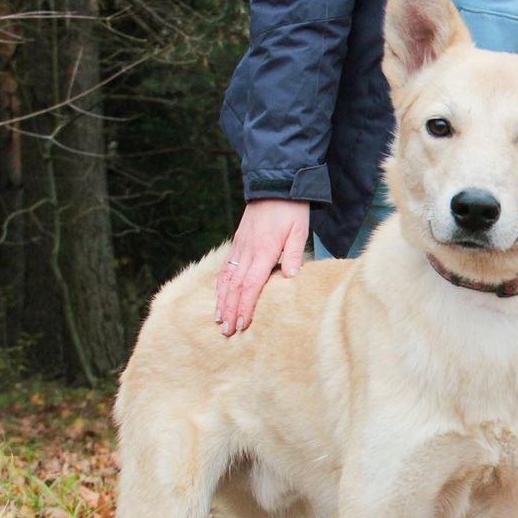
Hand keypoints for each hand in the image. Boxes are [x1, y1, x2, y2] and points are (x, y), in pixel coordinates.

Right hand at [215, 199, 308, 335]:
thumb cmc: (290, 210)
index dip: (245, 307)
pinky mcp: (238, 243)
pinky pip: (225, 268)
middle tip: (227, 331)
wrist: (274, 186)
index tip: (242, 324)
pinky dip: (220, 285)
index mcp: (263, 251)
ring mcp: (240, 247)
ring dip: (222, 301)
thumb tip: (290, 277)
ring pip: (226, 279)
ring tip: (219, 320)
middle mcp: (247, 252)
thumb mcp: (298, 230)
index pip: (251, 286)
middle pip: (234, 287)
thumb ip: (293, 254)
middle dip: (230, 310)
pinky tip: (219, 296)